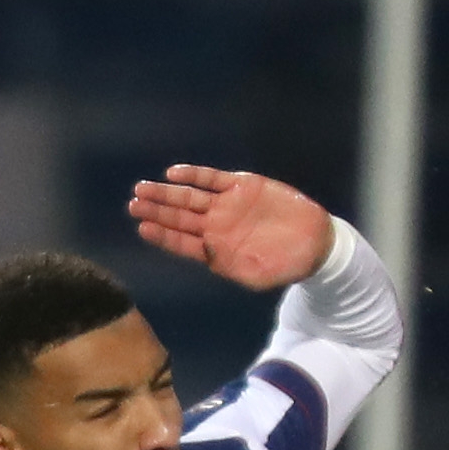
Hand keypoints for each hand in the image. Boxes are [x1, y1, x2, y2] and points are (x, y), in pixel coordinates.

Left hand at [129, 164, 339, 291]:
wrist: (314, 242)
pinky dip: (194, 175)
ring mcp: (227, 204)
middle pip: (179, 217)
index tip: (143, 228)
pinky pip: (212, 178)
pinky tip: (174, 173)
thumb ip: (233, 267)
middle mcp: (216, 226)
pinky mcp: (242, 185)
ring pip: (189, 197)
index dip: (162, 235)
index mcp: (215, 250)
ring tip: (143, 189)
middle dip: (156, 211)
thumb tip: (210, 258)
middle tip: (133, 205)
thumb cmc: (285, 264)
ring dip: (167, 193)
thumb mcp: (258, 276)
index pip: (181, 242)